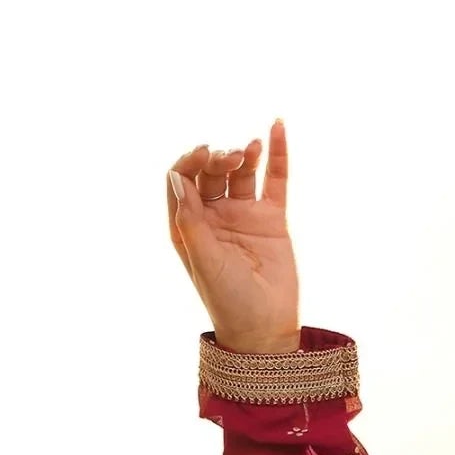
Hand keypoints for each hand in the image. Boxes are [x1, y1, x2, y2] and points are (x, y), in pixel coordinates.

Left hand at [165, 121, 299, 353]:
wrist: (266, 327)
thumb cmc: (229, 302)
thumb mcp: (205, 262)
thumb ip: (190, 222)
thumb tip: (177, 178)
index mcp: (188, 230)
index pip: (181, 184)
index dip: (189, 163)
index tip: (204, 153)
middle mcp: (213, 219)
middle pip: (210, 174)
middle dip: (217, 159)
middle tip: (230, 160)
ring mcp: (243, 216)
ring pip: (240, 173)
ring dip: (243, 155)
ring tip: (249, 150)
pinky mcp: (271, 217)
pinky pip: (274, 178)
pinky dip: (276, 153)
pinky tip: (276, 126)